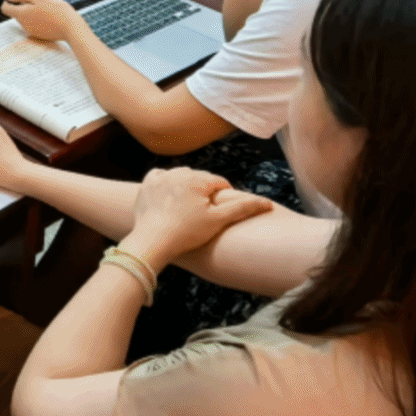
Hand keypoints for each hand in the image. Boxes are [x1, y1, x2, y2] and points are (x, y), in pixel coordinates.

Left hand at [2, 0, 84, 43]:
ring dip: (32, 13)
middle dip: (24, 6)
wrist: (71, 27)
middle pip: (17, 13)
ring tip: (46, 10)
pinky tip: (49, 17)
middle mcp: (23, 25)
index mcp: (21, 15)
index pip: (5, 8)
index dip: (9, 1)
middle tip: (39, 2)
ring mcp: (31, 31)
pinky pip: (34, 25)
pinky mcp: (39, 35)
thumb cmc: (56, 11)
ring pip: (26, 19)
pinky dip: (39, 20)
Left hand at [124, 167, 272, 271]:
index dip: (223, 198)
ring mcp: (161, 177)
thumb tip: (268, 203)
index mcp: (198, 179)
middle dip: (205, 192)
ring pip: (182, 177)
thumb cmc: (187, 233)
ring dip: (187, 188)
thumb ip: (243, 208)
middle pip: (201, 179)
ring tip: (188, 209)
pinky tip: (170, 199)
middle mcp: (178, 172)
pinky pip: (162, 178)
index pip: (220, 183)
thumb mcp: (218, 221)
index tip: (218, 213)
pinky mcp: (147, 184)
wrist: (152, 242)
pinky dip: (167, 185)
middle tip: (203, 214)